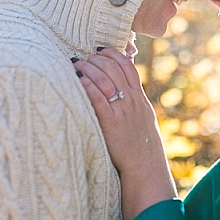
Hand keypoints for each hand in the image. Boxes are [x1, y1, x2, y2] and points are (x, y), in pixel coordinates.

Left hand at [73, 49, 175, 219]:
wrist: (145, 168)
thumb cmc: (141, 146)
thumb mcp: (143, 118)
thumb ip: (133, 101)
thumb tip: (122, 87)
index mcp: (139, 98)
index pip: (127, 66)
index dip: (112, 54)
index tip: (99, 51)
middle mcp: (132, 101)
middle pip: (113, 68)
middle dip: (96, 59)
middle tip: (83, 57)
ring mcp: (122, 111)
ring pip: (104, 78)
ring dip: (88, 68)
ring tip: (75, 64)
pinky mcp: (111, 123)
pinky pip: (96, 97)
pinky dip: (86, 85)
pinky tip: (76, 79)